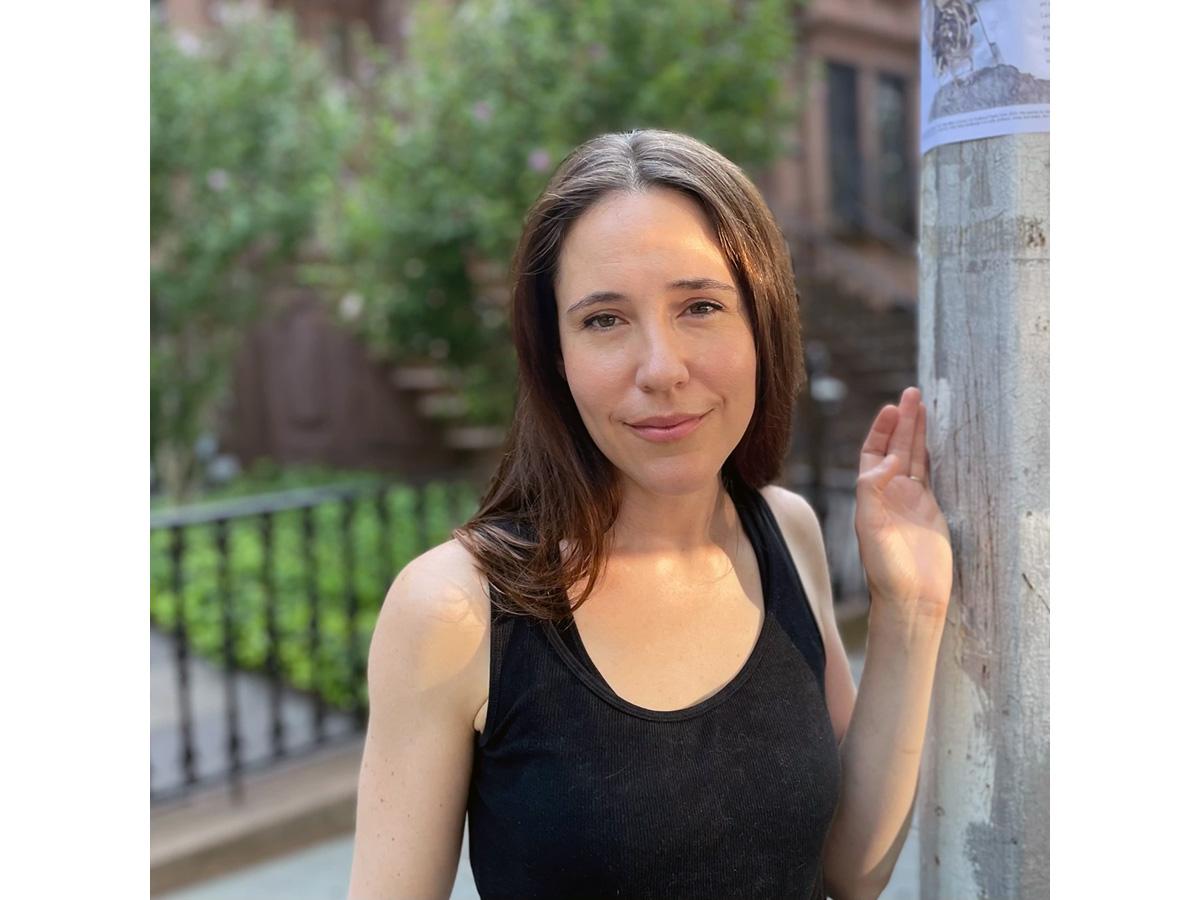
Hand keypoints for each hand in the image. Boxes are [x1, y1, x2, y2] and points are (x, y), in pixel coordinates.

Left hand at [854, 386, 951, 618]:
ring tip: (923, 404)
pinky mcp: (932, 510)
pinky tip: (935, 438)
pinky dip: (933, 455)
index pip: (872, 453)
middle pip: (896, 448)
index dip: (881, 431)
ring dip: (918, 433)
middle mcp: (889, 494)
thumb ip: (873, 490)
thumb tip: (889, 459)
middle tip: (912, 394)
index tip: (891, 410)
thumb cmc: (885, 568)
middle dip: (903, 422)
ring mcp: (912, 500)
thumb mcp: (870, 527)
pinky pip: (932, 474)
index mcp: (870, 496)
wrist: (911, 598)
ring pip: (915, 457)